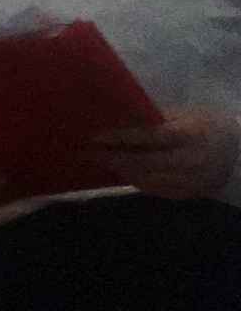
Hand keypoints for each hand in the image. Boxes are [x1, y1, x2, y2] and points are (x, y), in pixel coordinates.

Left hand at [93, 108, 234, 203]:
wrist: (235, 153)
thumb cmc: (204, 126)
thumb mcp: (184, 115)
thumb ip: (154, 120)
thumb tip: (115, 119)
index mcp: (190, 135)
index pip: (150, 136)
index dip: (120, 136)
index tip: (95, 135)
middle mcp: (189, 160)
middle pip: (142, 162)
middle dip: (110, 157)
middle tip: (85, 152)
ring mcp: (188, 181)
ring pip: (143, 179)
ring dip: (117, 170)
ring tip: (97, 160)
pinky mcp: (185, 194)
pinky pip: (152, 189)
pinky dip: (132, 179)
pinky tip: (119, 170)